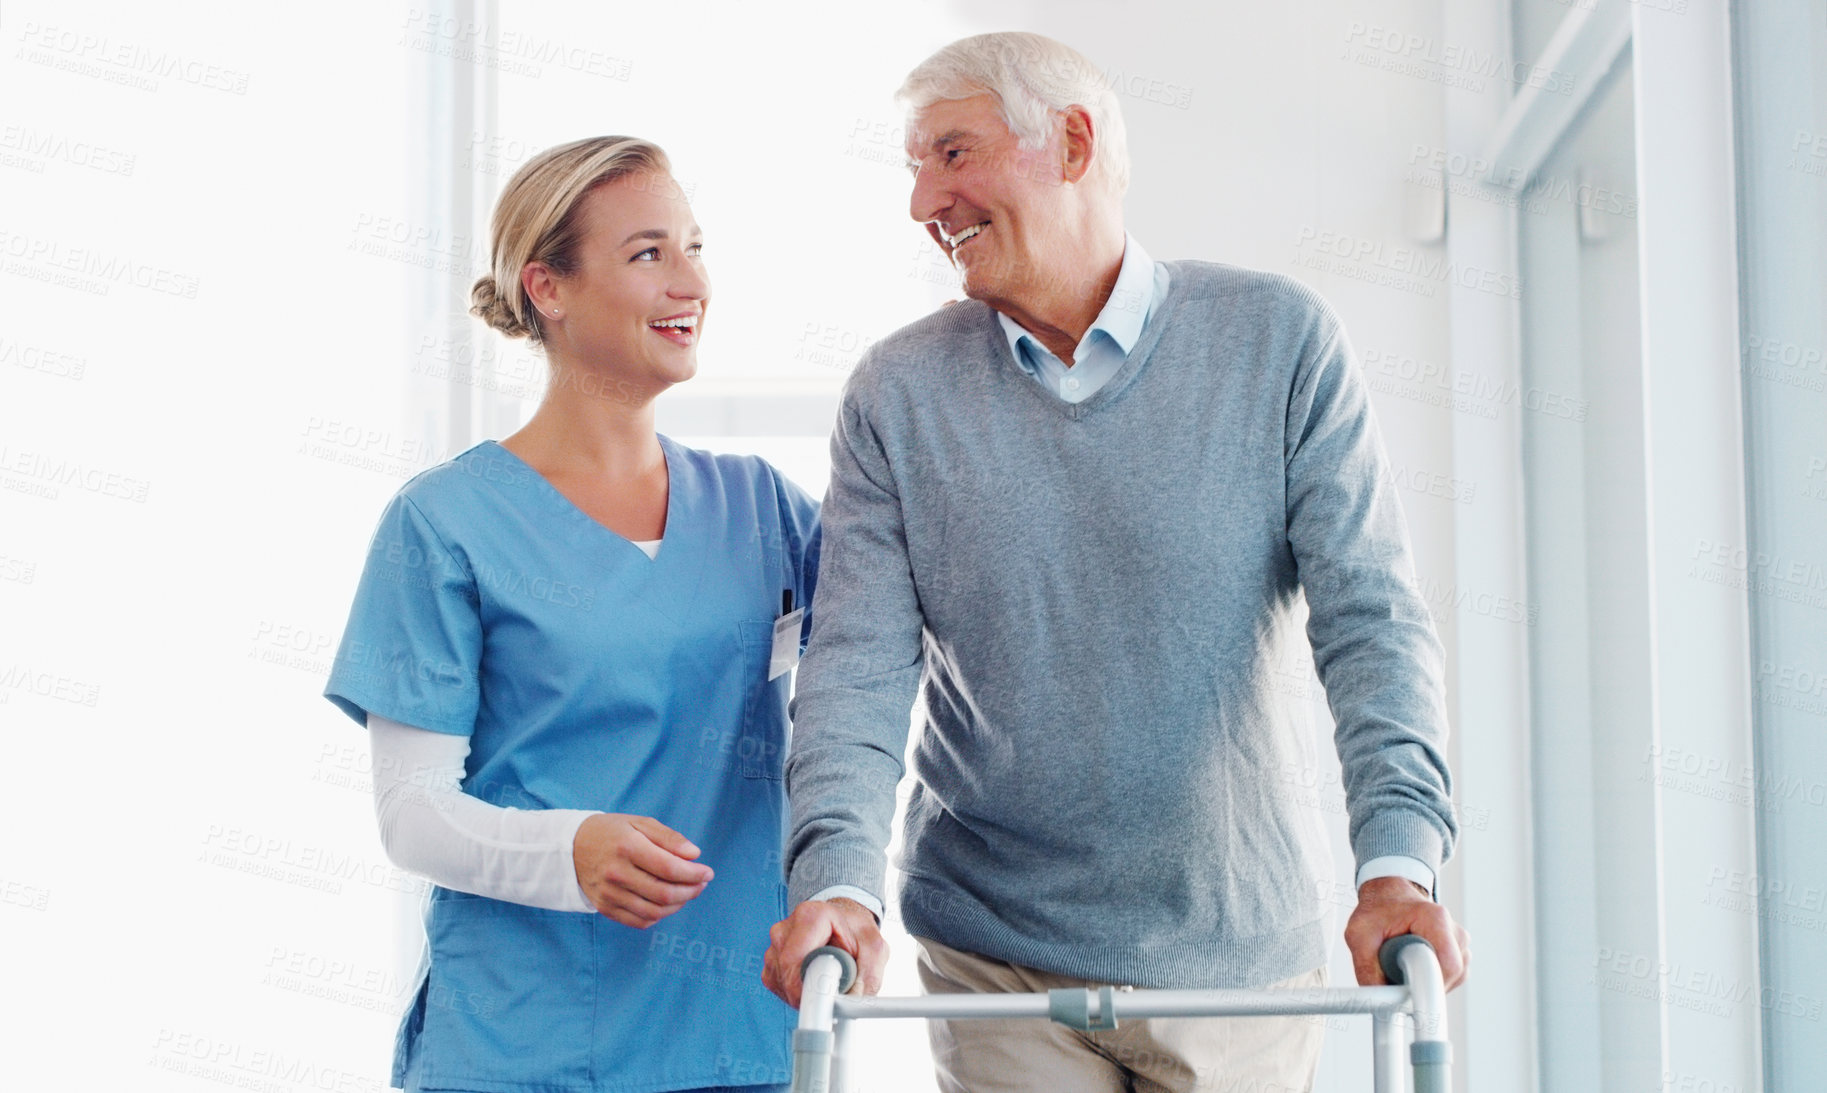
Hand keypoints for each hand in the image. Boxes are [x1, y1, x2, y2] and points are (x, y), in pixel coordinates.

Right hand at [572, 814, 712, 928]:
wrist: (572, 847)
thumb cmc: (613, 832)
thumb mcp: (639, 823)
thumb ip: (669, 838)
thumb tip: (695, 855)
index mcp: (627, 846)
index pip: (669, 868)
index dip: (694, 873)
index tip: (708, 872)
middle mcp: (616, 873)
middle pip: (664, 893)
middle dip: (690, 891)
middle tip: (701, 884)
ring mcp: (609, 894)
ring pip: (654, 911)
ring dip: (678, 905)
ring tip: (688, 892)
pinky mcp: (605, 907)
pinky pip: (640, 921)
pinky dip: (660, 915)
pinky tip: (667, 903)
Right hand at [762, 897, 888, 1007]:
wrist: (844, 923)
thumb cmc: (857, 932)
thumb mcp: (875, 950)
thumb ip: (868, 976)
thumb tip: (850, 1002)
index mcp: (810, 917)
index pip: (796, 961)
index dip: (812, 986)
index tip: (829, 999)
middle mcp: (785, 929)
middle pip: (787, 976)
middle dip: (811, 992)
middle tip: (834, 991)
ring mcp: (774, 945)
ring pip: (782, 984)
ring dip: (804, 993)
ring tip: (826, 978)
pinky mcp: (770, 962)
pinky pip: (778, 986)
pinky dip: (796, 993)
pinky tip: (812, 981)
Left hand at [1344, 876, 1469, 990]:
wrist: (1389, 895)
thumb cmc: (1377, 911)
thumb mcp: (1359, 935)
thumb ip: (1366, 969)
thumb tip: (1382, 1003)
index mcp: (1435, 919)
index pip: (1448, 966)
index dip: (1428, 984)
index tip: (1409, 992)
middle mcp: (1455, 932)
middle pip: (1451, 976)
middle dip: (1423, 983)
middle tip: (1398, 973)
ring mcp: (1461, 943)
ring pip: (1452, 980)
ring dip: (1426, 980)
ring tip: (1404, 962)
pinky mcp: (1460, 954)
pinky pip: (1451, 978)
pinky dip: (1432, 978)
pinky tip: (1414, 964)